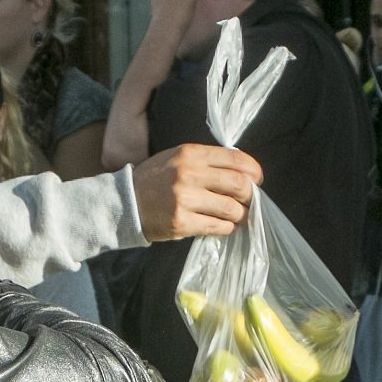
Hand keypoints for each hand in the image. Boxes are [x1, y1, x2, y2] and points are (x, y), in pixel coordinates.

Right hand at [133, 144, 262, 240]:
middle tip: (249, 202)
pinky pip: (218, 227)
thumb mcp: (176, 158)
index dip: (254, 171)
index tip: (257, 180)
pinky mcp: (182, 222)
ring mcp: (185, 199)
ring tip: (238, 217)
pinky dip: (227, 228)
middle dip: (251, 196)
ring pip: (231, 209)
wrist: (124, 203)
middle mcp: (189, 174)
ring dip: (241, 215)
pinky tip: (224, 226)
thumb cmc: (154, 180)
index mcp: (190, 154)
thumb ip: (205, 160)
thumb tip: (240, 171)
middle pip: (239, 185)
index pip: (235, 159)